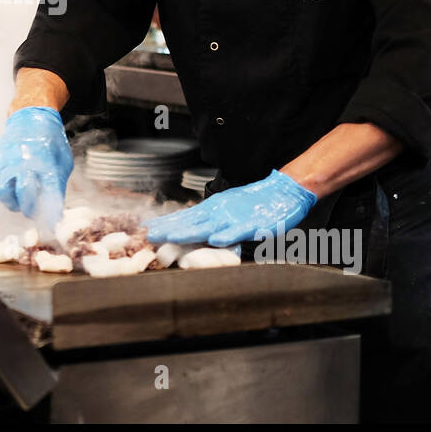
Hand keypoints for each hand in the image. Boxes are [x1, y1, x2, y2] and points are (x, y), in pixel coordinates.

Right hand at [0, 106, 72, 224]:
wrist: (31, 120)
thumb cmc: (50, 144)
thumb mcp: (62, 163)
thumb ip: (57, 188)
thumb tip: (55, 218)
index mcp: (45, 159)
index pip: (48, 190)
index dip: (50, 211)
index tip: (51, 223)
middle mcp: (22, 158)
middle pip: (20, 191)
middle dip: (27, 207)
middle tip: (32, 209)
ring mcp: (4, 157)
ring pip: (0, 190)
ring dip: (10, 200)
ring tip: (19, 195)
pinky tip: (9, 184)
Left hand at [143, 170, 316, 246]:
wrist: (283, 192)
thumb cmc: (255, 204)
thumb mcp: (227, 209)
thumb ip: (209, 219)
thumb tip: (189, 229)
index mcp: (213, 209)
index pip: (184, 217)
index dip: (166, 223)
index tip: (147, 228)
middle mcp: (219, 212)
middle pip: (190, 221)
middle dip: (169, 228)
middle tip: (149, 234)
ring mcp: (235, 218)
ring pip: (209, 226)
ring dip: (190, 231)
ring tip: (172, 236)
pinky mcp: (252, 224)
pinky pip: (238, 231)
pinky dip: (226, 235)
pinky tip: (214, 240)